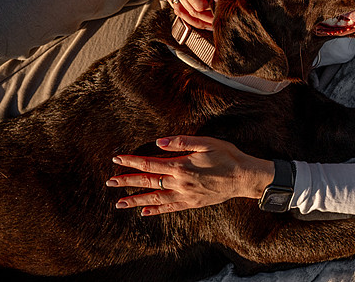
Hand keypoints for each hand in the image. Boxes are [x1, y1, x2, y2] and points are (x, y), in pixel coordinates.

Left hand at [107, 135, 273, 215]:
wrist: (244, 177)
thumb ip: (181, 142)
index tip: (117, 160)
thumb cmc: (227, 156)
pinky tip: (145, 212)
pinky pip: (169, 208)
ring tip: (119, 203)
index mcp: (180, 166)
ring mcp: (185, 195)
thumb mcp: (206, 143)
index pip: (149, 164)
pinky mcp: (192, 203)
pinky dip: (156, 210)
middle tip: (110, 182)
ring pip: (155, 199)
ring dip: (136, 200)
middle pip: (147, 183)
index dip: (132, 161)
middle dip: (127, 182)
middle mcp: (179, 183)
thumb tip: (158, 143)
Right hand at [167, 0, 231, 29]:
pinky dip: (189, 12)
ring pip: (182, 10)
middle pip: (189, 10)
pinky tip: (202, 16)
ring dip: (196, 19)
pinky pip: (180, 3)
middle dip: (204, 19)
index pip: (195, 5)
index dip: (210, 12)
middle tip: (220, 23)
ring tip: (211, 24)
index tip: (222, 15)